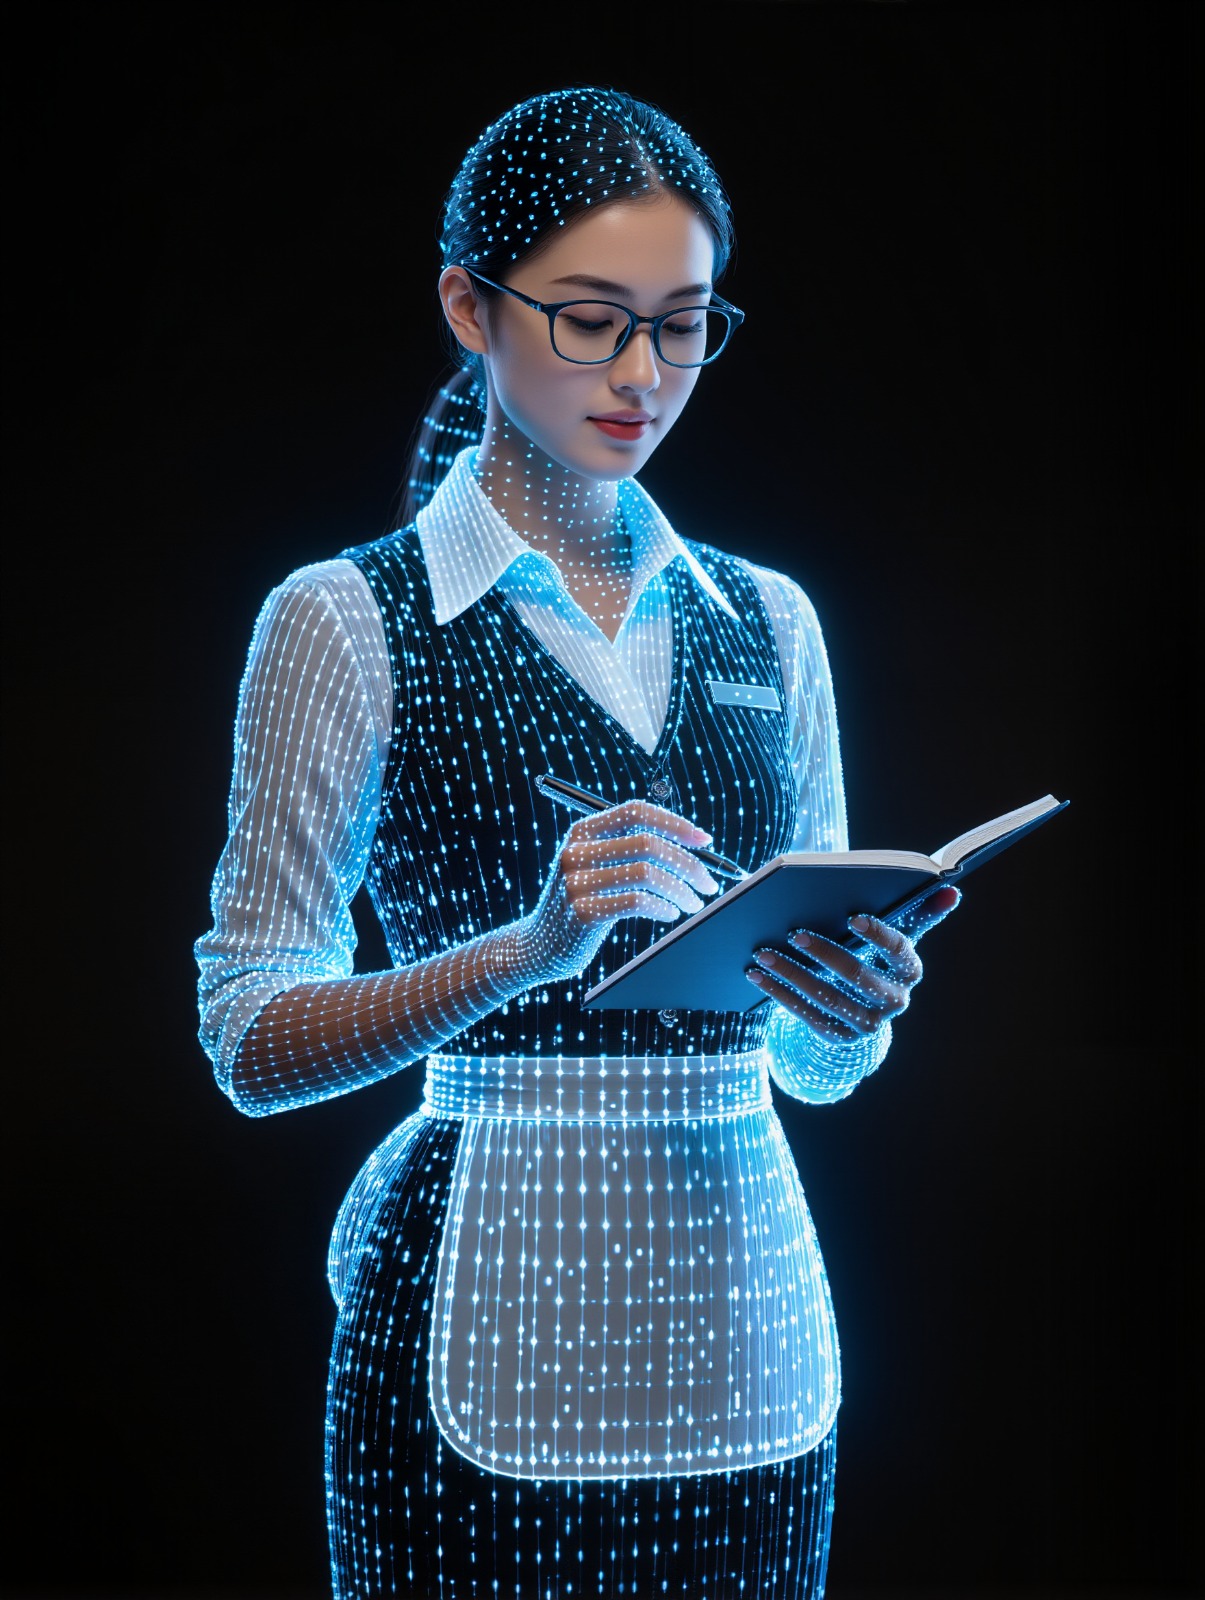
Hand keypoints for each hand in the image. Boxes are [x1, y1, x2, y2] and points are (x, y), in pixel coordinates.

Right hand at [510, 799, 719, 983]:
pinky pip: (637, 902)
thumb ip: (631, 849)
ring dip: (681, 890)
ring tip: (693, 903)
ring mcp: (576, 882)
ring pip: (647, 874)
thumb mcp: (596, 867)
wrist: (538, 945)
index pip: (636, 812)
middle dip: (689, 863)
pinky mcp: (582, 913)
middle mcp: (576, 851)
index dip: (675, 823)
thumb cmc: (583, 902)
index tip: (705, 841)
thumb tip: (693, 843)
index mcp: (582, 831)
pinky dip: (663, 907)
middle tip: (709, 883)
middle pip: (647, 843)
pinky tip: (670, 914)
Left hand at [745, 884, 960, 1041]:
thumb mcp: (894, 936)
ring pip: (827, 997)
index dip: (878, 935)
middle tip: (793, 931)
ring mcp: (866, 1023)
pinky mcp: (839, 1037)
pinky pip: (806, 1016)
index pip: (899, 952)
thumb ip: (918, 911)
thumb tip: (951, 889)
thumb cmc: (875, 957)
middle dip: (825, 953)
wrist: (863, 1007)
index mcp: (909, 971)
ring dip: (792, 974)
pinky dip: (780, 993)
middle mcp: (893, 1001)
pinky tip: (756, 975)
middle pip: (859, 976)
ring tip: (763, 952)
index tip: (852, 915)